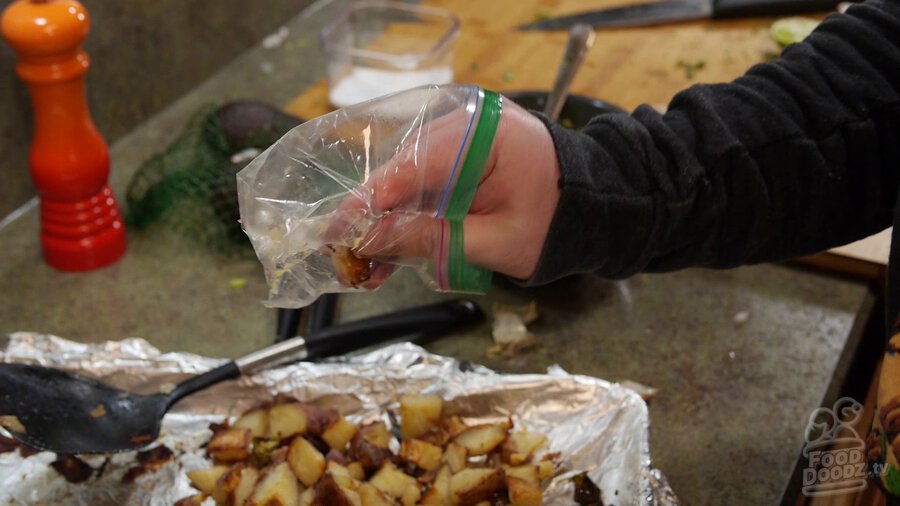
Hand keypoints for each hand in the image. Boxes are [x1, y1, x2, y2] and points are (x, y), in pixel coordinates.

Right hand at [348, 98, 560, 281]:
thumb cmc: (555, 224)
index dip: (370, 201)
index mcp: (484, 134)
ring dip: (386, 223)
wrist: (591, 209)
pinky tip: (389, 251)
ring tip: (368, 267)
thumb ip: (433, 239)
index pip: (413, 164)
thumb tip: (372, 241)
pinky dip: (406, 217)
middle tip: (347, 257)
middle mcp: (465, 125)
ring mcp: (460, 140)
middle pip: (401, 170)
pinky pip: (421, 186)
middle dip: (373, 217)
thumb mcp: (495, 242)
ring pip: (405, 181)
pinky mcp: (458, 159)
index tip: (339, 232)